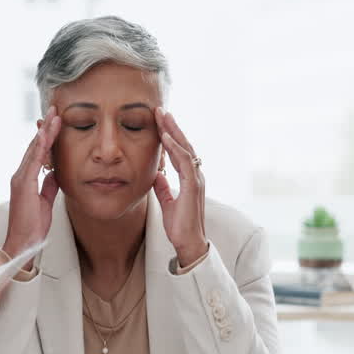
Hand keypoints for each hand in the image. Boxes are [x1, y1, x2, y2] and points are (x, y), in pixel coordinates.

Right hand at [1, 106, 60, 266]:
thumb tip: (56, 172)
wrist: (23, 242)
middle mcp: (21, 175)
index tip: (55, 122)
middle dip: (45, 128)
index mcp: (26, 179)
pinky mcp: (23, 185)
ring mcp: (20, 179)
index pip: (38, 153)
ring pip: (34, 150)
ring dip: (45, 132)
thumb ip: (49, 185)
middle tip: (55, 110)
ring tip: (54, 117)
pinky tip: (45, 135)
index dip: (46, 136)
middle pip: (35, 146)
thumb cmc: (32, 226)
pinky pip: (32, 162)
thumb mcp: (46, 201)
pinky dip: (39, 147)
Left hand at [152, 109, 207, 266]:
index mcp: (190, 178)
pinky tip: (166, 137)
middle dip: (172, 126)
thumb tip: (158, 175)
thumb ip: (164, 188)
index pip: (179, 151)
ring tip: (163, 116)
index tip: (159, 122)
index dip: (170, 135)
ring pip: (185, 149)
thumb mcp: (168, 202)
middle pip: (184, 145)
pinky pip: (184, 162)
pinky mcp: (193, 187)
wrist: (188, 243)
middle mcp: (195, 175)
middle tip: (160, 110)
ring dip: (173, 131)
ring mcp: (196, 180)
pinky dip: (175, 148)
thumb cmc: (179, 226)